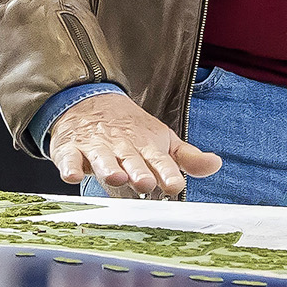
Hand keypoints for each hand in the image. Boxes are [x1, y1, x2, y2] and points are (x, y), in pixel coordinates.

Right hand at [49, 91, 223, 200]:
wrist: (88, 101)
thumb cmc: (130, 130)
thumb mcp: (161, 141)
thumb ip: (187, 158)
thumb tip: (217, 164)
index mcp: (146, 148)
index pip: (160, 161)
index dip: (167, 173)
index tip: (175, 185)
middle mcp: (122, 148)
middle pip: (131, 161)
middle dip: (138, 171)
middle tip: (144, 183)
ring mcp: (96, 148)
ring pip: (103, 159)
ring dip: (108, 168)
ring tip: (115, 177)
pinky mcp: (71, 150)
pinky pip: (69, 159)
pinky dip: (70, 167)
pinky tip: (72, 176)